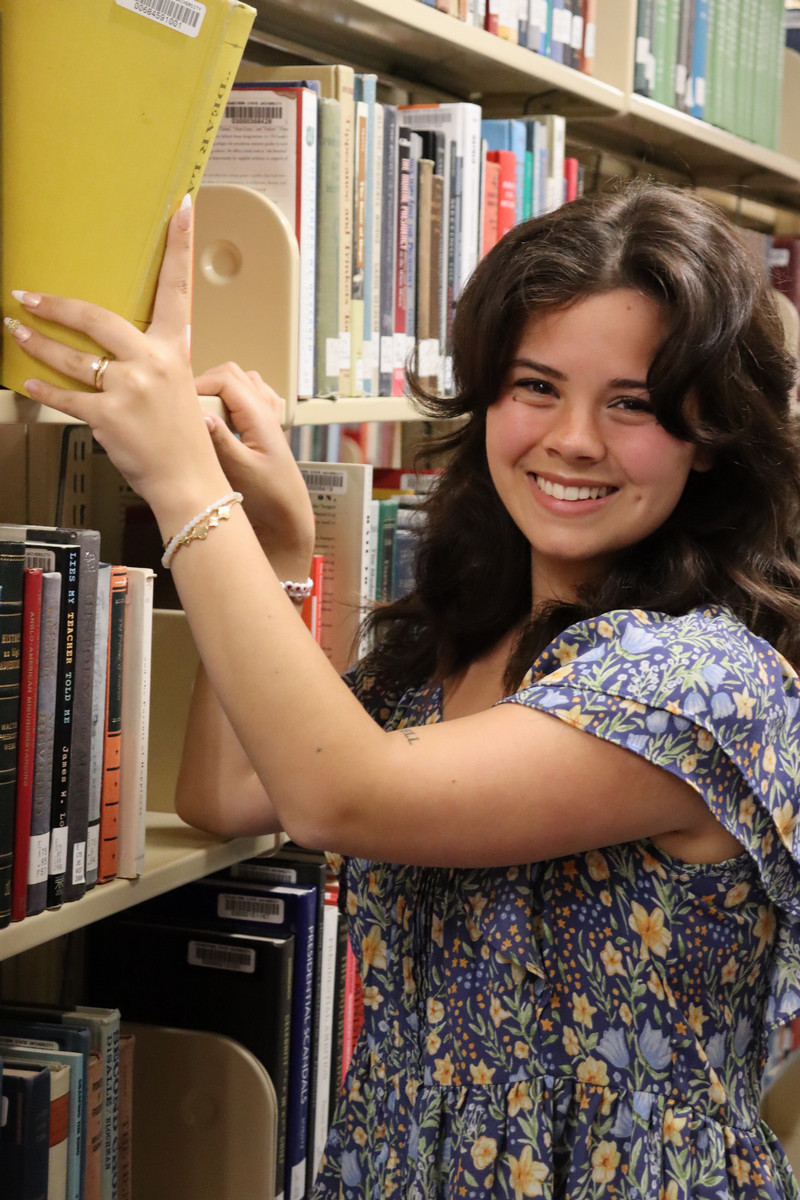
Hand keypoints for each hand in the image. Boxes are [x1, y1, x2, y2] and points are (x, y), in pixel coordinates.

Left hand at [7, 196, 230, 530]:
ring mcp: (129, 389)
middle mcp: (152, 363)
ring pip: (71, 357)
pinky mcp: (108, 417)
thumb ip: (151, 363)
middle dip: (55, 306)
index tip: (180, 208)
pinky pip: (65, 397)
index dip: (179, 245)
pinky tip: (28, 382)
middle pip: (96, 318)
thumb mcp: (179, 390)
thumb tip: (118, 352)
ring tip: (16, 331)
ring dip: (36, 343)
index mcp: (174, 351)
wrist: (191, 482)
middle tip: (27, 296)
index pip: (178, 289)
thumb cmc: (183, 440)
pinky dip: (43, 390)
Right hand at [195, 363, 314, 571]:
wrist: (288, 516)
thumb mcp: (240, 470)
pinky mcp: (267, 427)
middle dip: (207, 382)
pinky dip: (237, 396)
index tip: (180, 402)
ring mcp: (269, 416)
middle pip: (233, 374)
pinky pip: (253, 396)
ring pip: (243, 381)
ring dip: (221, 387)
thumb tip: (199, 413)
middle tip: (188, 406)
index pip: (225, 379)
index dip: (199, 384)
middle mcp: (266, 410)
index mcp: (260, 416)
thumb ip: (220, 440)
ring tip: (205, 410)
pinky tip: (227, 415)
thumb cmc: (268, 497)